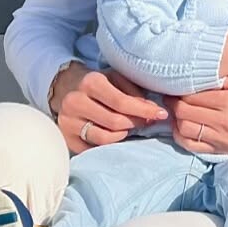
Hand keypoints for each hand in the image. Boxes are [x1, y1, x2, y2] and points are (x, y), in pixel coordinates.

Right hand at [50, 63, 168, 156]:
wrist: (66, 86)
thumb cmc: (99, 83)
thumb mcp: (117, 78)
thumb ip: (135, 93)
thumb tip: (153, 112)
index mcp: (91, 82)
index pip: (122, 102)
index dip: (144, 111)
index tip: (161, 114)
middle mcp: (75, 101)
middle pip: (115, 122)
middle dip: (136, 123)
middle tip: (146, 122)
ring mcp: (68, 121)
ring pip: (104, 138)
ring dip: (124, 135)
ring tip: (130, 128)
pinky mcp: (66, 137)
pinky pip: (93, 148)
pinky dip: (109, 144)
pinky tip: (116, 136)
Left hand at [172, 72, 227, 154]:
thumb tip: (207, 75)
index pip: (194, 95)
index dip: (180, 90)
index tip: (174, 85)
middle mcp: (223, 121)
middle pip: (185, 112)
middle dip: (173, 102)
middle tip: (169, 96)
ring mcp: (219, 138)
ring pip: (184, 128)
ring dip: (175, 119)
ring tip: (174, 110)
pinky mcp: (218, 150)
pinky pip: (191, 145)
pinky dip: (180, 135)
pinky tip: (179, 127)